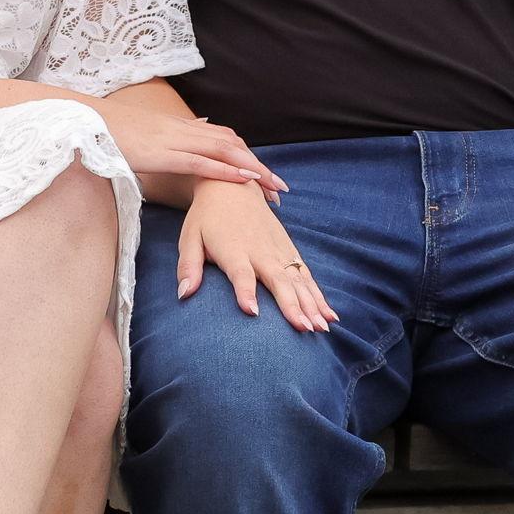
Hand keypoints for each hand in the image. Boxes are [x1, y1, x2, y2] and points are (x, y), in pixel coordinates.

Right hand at [96, 104, 286, 195]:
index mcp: (180, 128)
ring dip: (251, 169)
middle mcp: (183, 130)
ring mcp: (173, 140)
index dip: (247, 155)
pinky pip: (200, 161)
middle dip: (258, 166)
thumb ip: (171, 138)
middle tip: (279, 188)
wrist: (84, 119)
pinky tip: (243, 180)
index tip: (265, 175)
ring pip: (224, 151)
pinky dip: (225, 170)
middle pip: (232, 145)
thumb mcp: (147, 135)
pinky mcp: (161, 153)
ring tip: (272, 187)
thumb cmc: (110, 132)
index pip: (225, 138)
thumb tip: (193, 138)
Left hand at [176, 179, 337, 333]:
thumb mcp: (190, 238)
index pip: (241, 273)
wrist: (232, 185)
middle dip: (292, 304)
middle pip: (278, 279)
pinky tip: (329, 315)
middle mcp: (259, 250)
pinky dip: (319, 295)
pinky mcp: (289, 249)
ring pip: (298, 279)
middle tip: (303, 328)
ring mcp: (278, 249)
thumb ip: (188, 266)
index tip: (253, 312)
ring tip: (322, 327)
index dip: (246, 291)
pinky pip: (306, 275)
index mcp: (233, 249)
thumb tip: (183, 294)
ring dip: (311, 304)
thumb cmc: (207, 217)